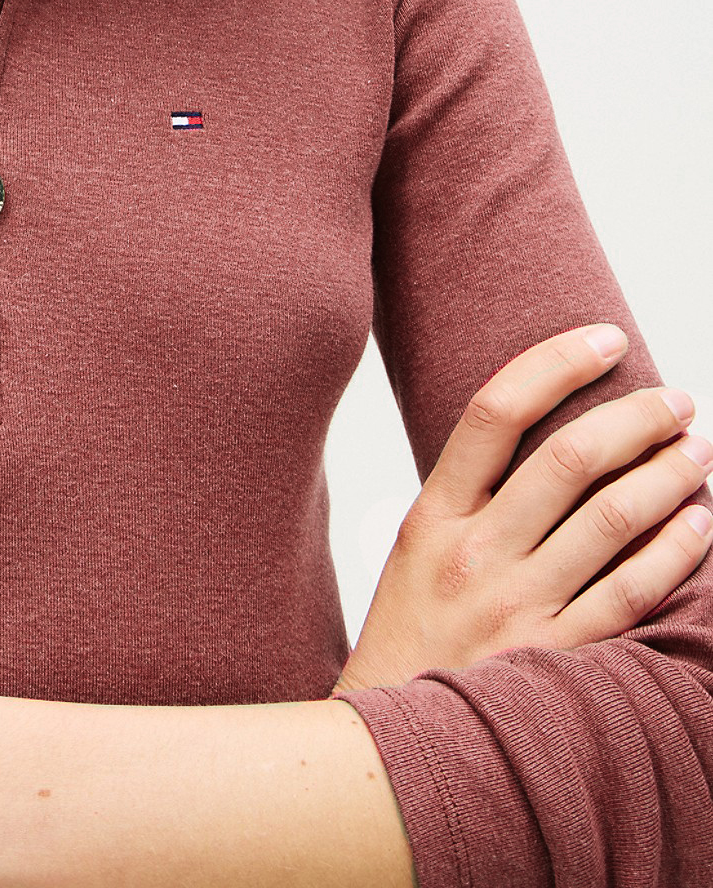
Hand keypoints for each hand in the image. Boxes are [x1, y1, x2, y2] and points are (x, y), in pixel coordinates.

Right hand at [334, 324, 712, 692]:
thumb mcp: (417, 550)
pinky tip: (700, 523)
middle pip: (568, 458)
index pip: (496, 411)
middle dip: (636, 419)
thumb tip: (552, 441)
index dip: (556, 363)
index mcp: (435, 514)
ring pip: (611, 519)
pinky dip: (673, 551)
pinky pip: (630, 593)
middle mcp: (475, 553)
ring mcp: (516, 607)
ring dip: (667, 475)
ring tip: (697, 450)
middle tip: (677, 401)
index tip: (604, 339)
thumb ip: (472, 498)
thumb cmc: (414, 634)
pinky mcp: (556, 657)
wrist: (394, 739)